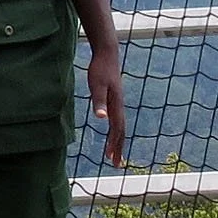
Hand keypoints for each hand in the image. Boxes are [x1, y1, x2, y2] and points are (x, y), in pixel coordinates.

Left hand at [89, 46, 126, 167]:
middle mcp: (119, 106)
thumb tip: (101, 118)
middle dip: (118, 148)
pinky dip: (115, 131)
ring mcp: (117, 103)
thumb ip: (99, 101)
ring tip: (112, 154)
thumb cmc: (100, 69)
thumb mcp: (97, 85)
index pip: (117, 130)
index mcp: (116, 105)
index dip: (115, 145)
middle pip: (121, 131)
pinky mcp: (114, 99)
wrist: (107, 54)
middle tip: (116, 164)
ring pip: (120, 126)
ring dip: (117, 141)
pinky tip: (110, 134)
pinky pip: (116, 120)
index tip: (112, 159)